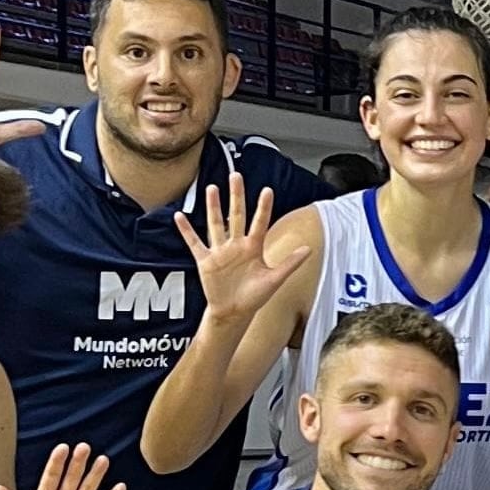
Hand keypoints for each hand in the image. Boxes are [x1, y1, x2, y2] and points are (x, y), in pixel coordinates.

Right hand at [172, 184, 311, 330]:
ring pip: (216, 224)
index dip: (263, 208)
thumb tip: (309, 250)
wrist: (234, 313)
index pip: (259, 223)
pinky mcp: (205, 261)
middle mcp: (236, 245)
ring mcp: (220, 251)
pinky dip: (186, 231)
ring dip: (213, 207)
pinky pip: (194, 243)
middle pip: (236, 215)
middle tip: (236, 176)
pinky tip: (179, 216)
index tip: (267, 190)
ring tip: (212, 188)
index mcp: (254, 248)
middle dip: (236, 196)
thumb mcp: (275, 280)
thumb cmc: (254, 297)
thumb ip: (290, 264)